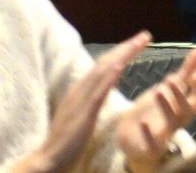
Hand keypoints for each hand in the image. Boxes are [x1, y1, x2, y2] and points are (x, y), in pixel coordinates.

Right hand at [18, 33, 149, 172]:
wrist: (49, 160)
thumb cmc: (67, 141)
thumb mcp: (83, 114)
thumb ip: (94, 97)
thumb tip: (107, 83)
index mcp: (80, 90)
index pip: (103, 65)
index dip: (120, 52)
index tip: (137, 42)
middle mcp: (79, 89)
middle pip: (105, 62)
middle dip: (126, 47)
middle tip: (145, 35)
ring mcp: (80, 100)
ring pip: (103, 71)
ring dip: (123, 54)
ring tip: (139, 42)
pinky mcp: (84, 113)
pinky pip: (99, 91)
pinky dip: (110, 75)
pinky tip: (121, 64)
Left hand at [116, 48, 195, 171]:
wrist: (132, 138)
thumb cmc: (155, 110)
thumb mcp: (170, 89)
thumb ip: (187, 71)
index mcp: (184, 108)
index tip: (195, 74)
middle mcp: (177, 122)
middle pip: (188, 111)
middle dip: (181, 95)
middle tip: (171, 78)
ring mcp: (164, 135)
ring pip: (172, 124)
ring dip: (167, 107)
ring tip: (157, 90)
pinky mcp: (148, 147)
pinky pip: (152, 145)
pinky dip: (149, 134)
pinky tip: (143, 123)